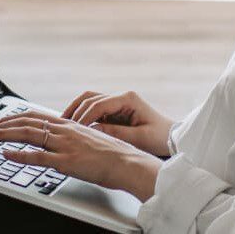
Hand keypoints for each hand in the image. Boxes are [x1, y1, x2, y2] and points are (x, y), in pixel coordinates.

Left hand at [0, 111, 161, 201]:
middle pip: (27, 122)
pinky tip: (6, 154)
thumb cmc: (111, 154)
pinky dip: (19, 155)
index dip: (14, 118)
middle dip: (2, 124)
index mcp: (69, 125)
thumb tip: (57, 141)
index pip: (36, 116)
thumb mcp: (89, 140)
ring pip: (28, 135)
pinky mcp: (67, 161)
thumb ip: (71, 138)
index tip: (0, 121)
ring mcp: (65, 145)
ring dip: (3, 134)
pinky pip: (38, 157)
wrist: (127, 162)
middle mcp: (65, 131)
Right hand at [61, 91, 175, 156]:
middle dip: (75, 111)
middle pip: (90, 98)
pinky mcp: (116, 111)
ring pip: (90, 101)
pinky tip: (74, 127)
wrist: (172, 138)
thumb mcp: (138, 138)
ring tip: (62, 124)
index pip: (99, 104)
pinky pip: (95, 110)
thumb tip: (92, 130)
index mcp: (128, 99)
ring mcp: (118, 102)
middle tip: (62, 126)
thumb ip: (115, 133)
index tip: (73, 129)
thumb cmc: (159, 137)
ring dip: (76, 111)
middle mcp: (121, 97)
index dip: (84, 116)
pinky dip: (83, 116)